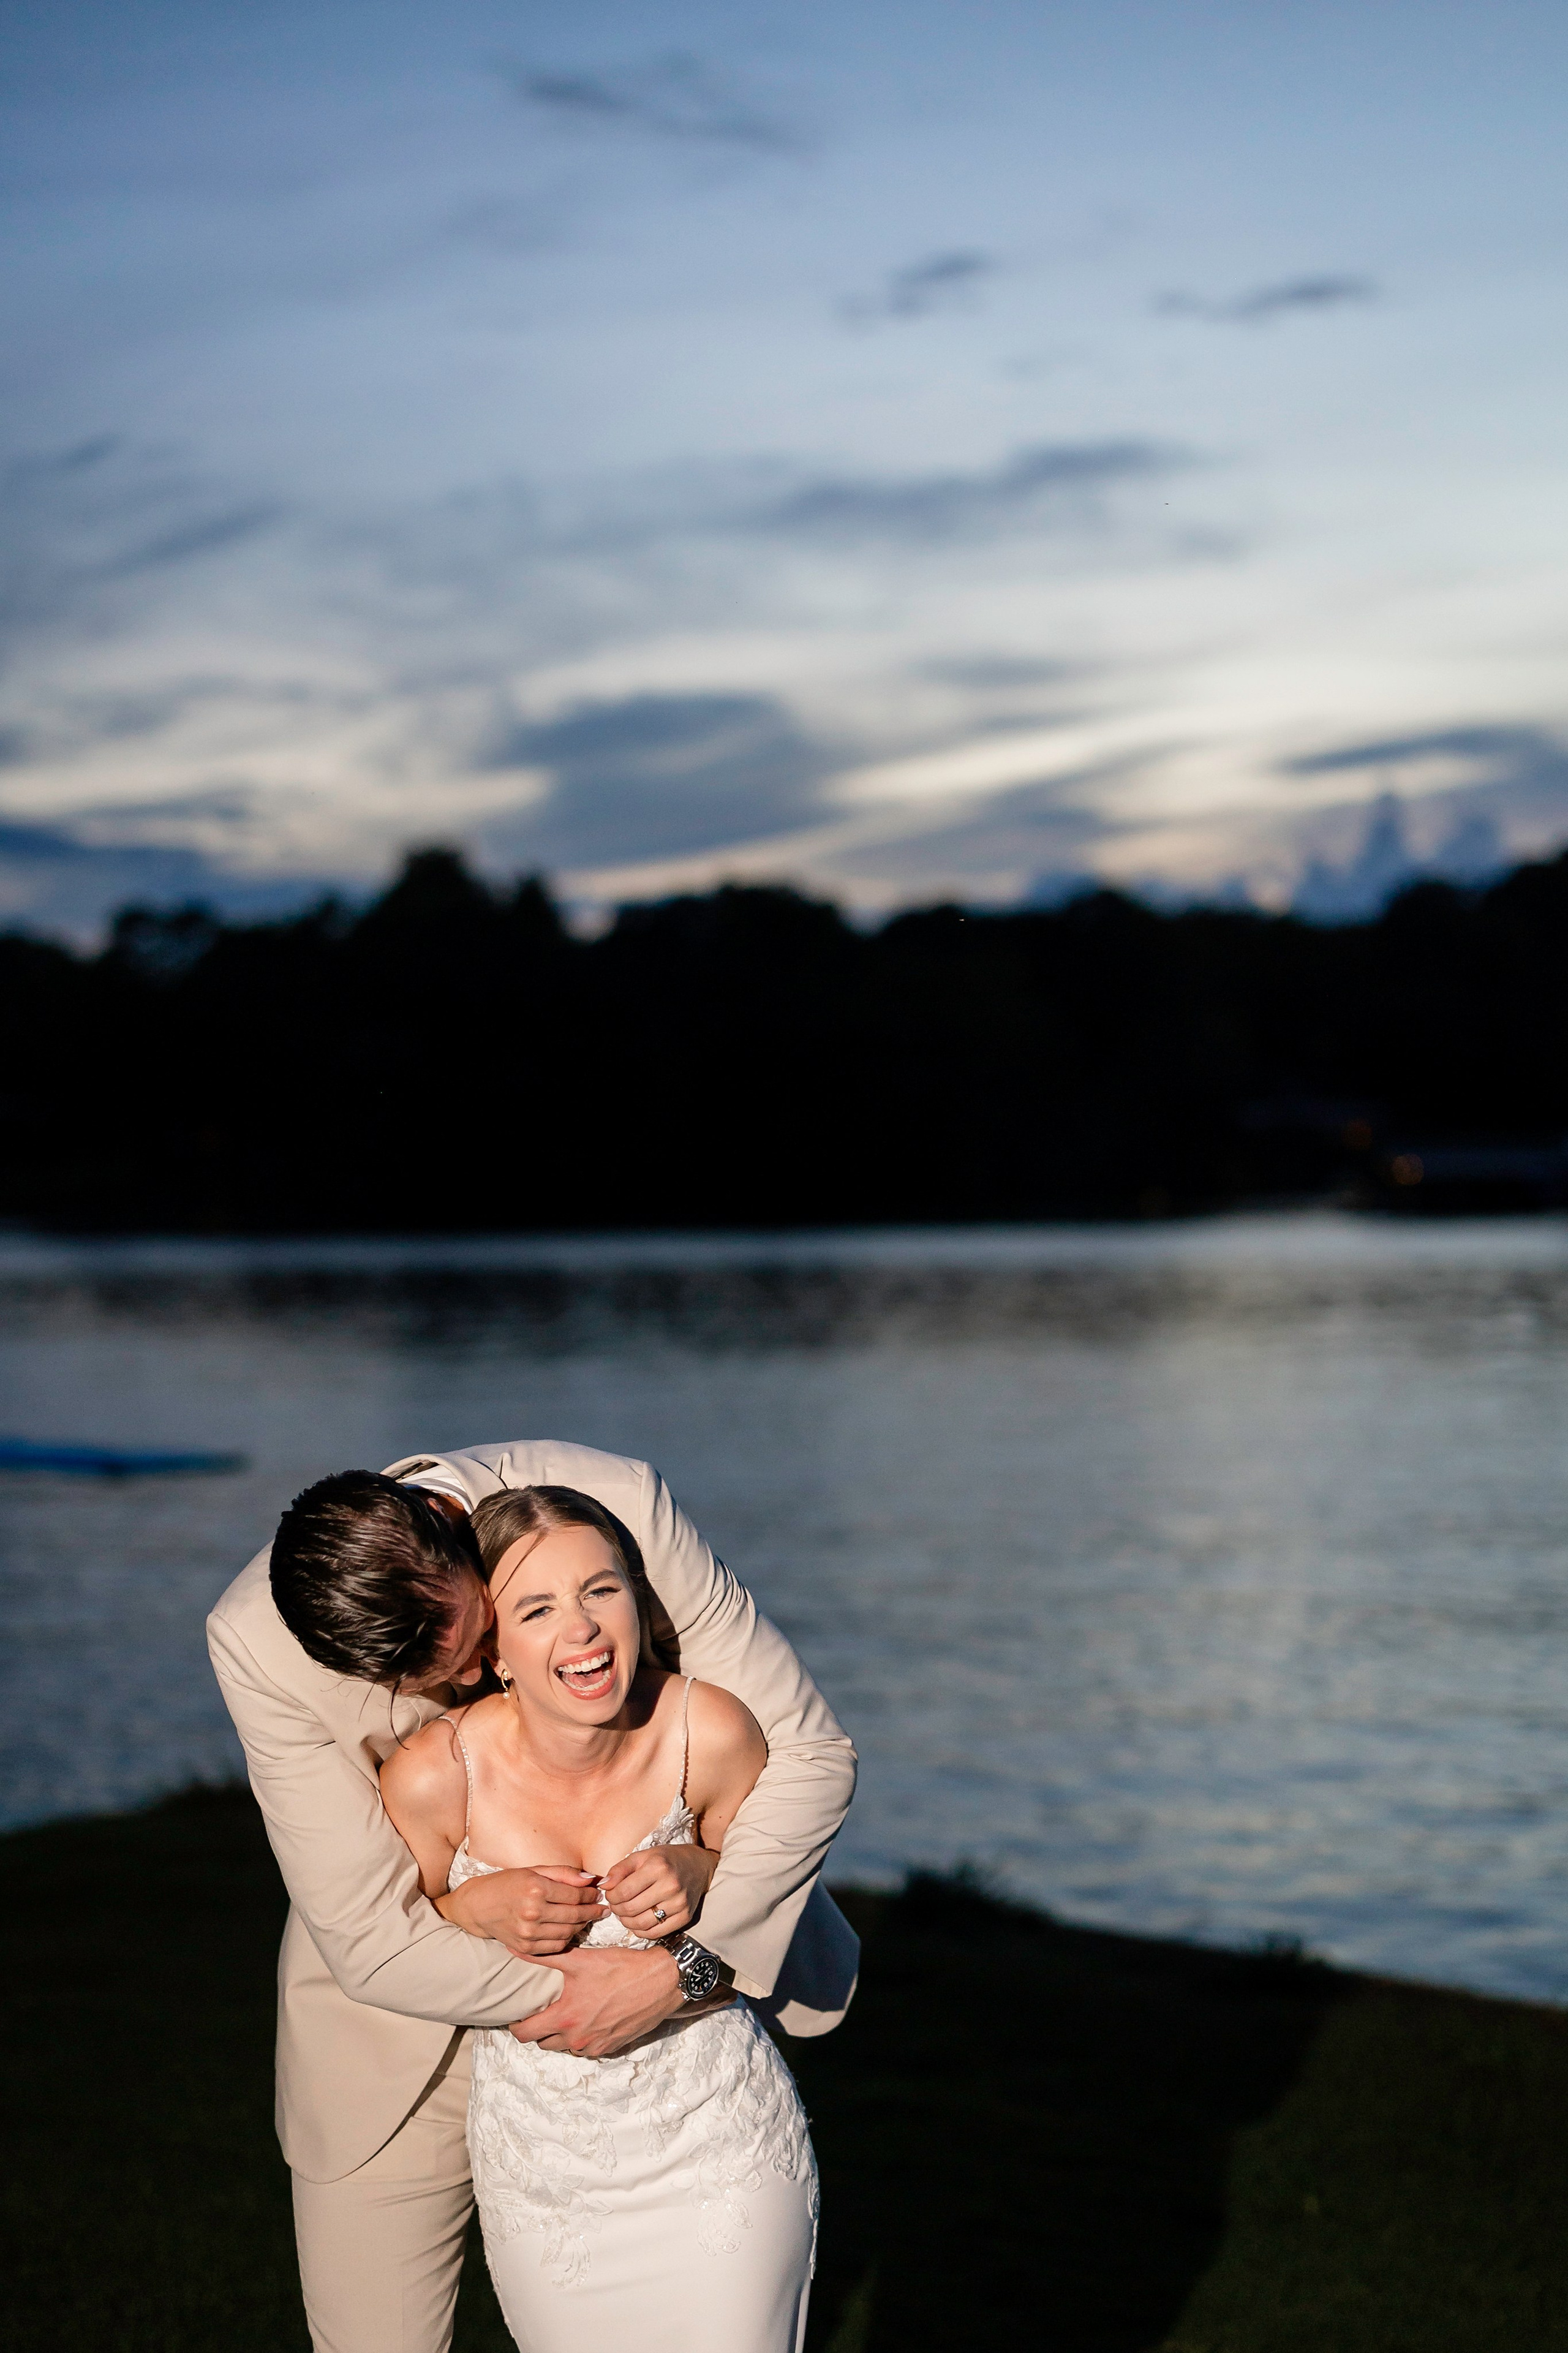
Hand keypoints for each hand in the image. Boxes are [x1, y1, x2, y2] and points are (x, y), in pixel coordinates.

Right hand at [438, 1864, 604, 1956]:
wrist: (478, 1906)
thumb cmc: (507, 1883)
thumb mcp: (534, 1870)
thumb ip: (564, 1873)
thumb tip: (591, 1879)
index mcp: (535, 1888)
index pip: (574, 1894)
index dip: (590, 1894)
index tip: (598, 1893)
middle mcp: (532, 1912)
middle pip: (574, 1915)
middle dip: (592, 1911)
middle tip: (602, 1908)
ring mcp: (529, 1933)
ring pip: (568, 1932)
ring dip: (582, 1925)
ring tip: (587, 1918)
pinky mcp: (526, 1947)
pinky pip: (556, 1945)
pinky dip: (568, 1938)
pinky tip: (570, 1929)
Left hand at [509, 1944, 682, 2056]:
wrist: (660, 1982)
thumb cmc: (620, 1968)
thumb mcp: (580, 1960)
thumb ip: (544, 1957)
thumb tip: (514, 1949)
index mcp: (565, 2017)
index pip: (525, 2033)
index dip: (517, 2025)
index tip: (518, 2014)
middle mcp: (578, 2038)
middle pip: (543, 2044)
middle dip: (539, 2030)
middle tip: (542, 2011)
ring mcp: (595, 2046)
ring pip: (566, 2047)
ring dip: (561, 2035)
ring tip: (566, 2013)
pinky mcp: (611, 2048)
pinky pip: (587, 2050)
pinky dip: (583, 2038)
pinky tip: (589, 2018)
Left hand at [598, 1843, 718, 1939]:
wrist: (698, 1866)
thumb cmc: (665, 1859)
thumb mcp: (642, 1856)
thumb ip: (619, 1869)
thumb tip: (603, 1886)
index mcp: (658, 1867)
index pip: (623, 1891)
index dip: (611, 1896)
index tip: (610, 1894)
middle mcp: (670, 1886)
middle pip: (631, 1909)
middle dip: (617, 1909)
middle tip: (616, 1905)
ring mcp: (679, 1903)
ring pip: (641, 1924)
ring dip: (626, 1922)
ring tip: (625, 1914)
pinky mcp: (685, 1917)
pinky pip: (655, 1933)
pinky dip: (641, 1931)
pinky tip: (637, 1922)